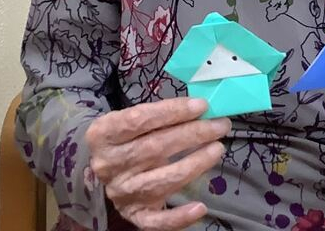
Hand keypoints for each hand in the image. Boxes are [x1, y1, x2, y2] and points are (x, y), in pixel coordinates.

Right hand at [85, 97, 229, 229]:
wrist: (107, 166)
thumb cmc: (128, 135)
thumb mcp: (132, 118)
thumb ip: (160, 114)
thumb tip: (200, 108)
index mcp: (104, 134)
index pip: (140, 120)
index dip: (172, 111)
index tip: (201, 105)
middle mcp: (109, 165)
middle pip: (155, 148)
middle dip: (193, 134)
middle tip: (220, 125)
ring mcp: (122, 192)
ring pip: (161, 181)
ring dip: (194, 164)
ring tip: (217, 148)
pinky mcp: (134, 214)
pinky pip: (156, 221)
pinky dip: (179, 217)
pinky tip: (200, 207)